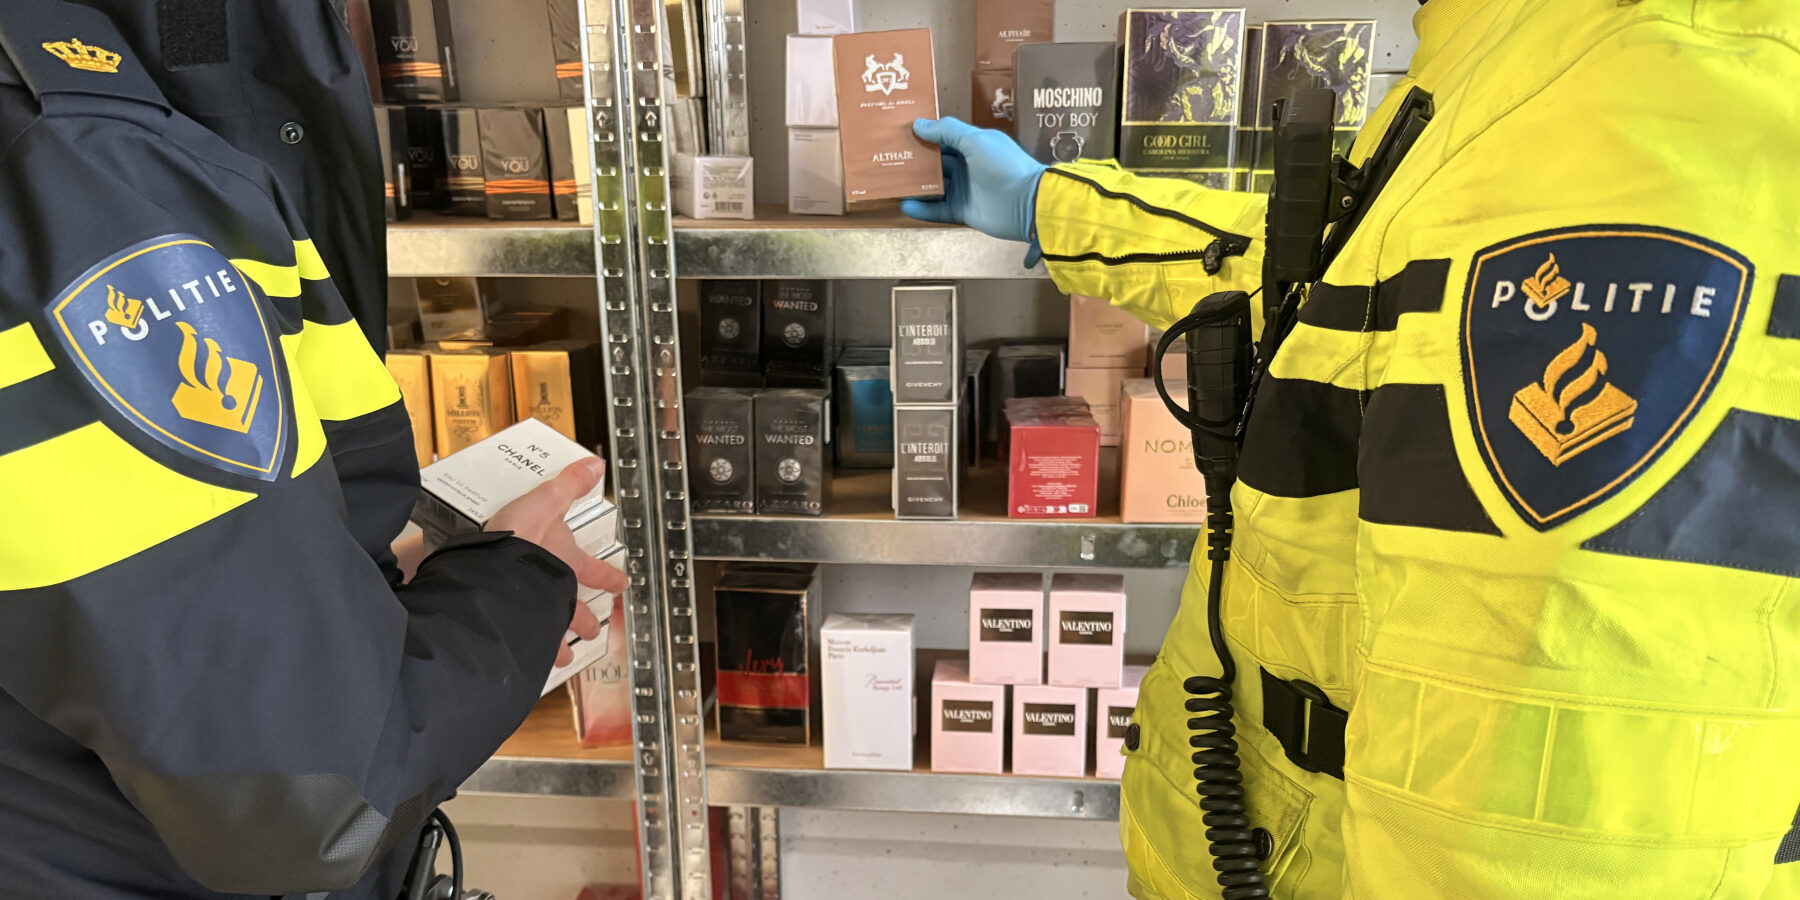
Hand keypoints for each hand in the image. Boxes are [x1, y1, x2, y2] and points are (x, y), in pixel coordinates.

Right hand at [487, 458, 628, 667]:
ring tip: (562, 659)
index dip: (609, 576)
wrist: (493, 580)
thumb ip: (567, 486)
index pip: (595, 571)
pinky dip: (525, 662)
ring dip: (557, 648)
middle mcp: (557, 596)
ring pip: (552, 640)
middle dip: (587, 622)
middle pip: (576, 613)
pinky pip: (523, 655)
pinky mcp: (514, 637)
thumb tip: (595, 464)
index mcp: (566, 565)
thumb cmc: (518, 542)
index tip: (622, 585)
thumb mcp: (543, 502)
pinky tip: (522, 672)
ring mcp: (537, 621)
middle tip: (595, 631)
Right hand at [900, 117, 1045, 242]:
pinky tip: (904, 204)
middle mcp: (966, 166)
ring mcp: (964, 189)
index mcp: (972, 145)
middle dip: (913, 160)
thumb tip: (918, 124)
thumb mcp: (976, 139)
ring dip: (913, 184)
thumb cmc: (1003, 165)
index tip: (898, 132)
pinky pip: (937, 210)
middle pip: (934, 162)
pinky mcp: (962, 211)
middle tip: (886, 156)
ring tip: (890, 181)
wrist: (1026, 203)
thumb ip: (947, 131)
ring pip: (933, 186)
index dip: (922, 135)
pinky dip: (922, 208)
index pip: (942, 138)